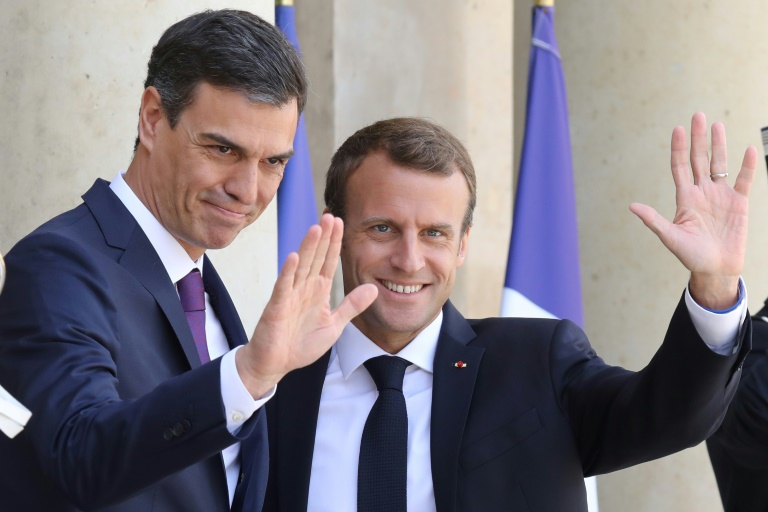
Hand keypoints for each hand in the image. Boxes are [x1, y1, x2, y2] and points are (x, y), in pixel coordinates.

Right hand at [236, 213, 376, 397]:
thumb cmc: (301, 344)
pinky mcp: (277, 306)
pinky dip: (288, 272)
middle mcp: (304, 288)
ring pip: (301, 266)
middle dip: (324, 237)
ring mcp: (290, 295)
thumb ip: (352, 306)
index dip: (335, 243)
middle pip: (316, 257)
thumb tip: (373, 289)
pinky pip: (283, 287)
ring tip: (316, 228)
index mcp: (318, 291)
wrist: (275, 363)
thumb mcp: (335, 325)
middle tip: (331, 215)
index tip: (341, 222)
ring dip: (308, 247)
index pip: (328, 262)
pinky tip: (294, 256)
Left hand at [629, 112, 755, 308]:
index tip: (678, 129)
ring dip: (719, 145)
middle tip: (697, 115)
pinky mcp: (738, 203)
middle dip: (698, 138)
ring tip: (717, 125)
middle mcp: (701, 192)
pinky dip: (747, 166)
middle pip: (699, 159)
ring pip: (719, 164)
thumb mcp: (670, 237)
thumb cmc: (691, 255)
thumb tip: (632, 206)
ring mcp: (720, 196)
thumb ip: (654, 220)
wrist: (715, 269)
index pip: (680, 167)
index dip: (679, 148)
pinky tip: (748, 150)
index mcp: (685, 198)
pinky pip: (744, 180)